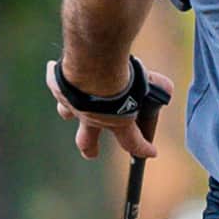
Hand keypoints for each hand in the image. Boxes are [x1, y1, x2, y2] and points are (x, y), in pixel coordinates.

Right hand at [51, 57, 171, 164]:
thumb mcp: (153, 83)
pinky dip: (56, 78)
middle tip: (91, 154)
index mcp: (117, 122)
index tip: (151, 153)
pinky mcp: (59, 86)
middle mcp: (92, 117)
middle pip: (87, 141)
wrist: (95, 64)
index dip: (143, 148)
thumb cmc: (125, 77)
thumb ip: (159, 89)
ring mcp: (73, 104)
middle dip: (89, 149)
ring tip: (71, 109)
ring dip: (70, 112)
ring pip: (67, 113)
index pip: (133, 142)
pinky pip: (56, 83)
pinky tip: (55, 70)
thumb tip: (164, 90)